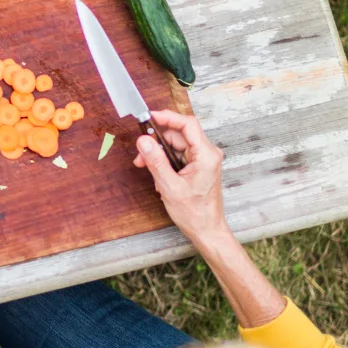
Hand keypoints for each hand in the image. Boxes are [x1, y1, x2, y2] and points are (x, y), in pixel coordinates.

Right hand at [133, 109, 227, 242]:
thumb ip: (156, 161)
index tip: (149, 117)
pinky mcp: (198, 165)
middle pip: (178, 135)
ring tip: (148, 168)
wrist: (206, 229)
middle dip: (157, 141)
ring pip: (176, 145)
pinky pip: (178, 155)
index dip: (167, 117)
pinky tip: (159, 175)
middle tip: (141, 153)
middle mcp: (207, 154)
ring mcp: (203, 159)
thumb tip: (143, 141)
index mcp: (206, 155)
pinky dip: (165, 161)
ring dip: (159, 153)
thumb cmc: (195, 213)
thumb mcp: (170, 186)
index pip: (187, 124)